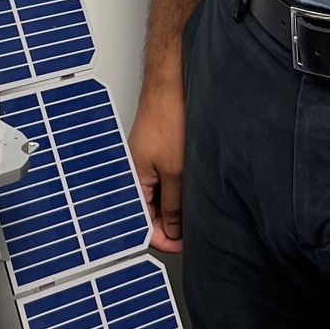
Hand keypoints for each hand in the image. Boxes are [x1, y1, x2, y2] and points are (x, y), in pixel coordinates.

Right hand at [129, 68, 184, 254]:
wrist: (172, 83)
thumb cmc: (167, 118)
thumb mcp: (176, 171)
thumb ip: (174, 204)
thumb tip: (173, 231)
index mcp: (133, 180)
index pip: (141, 222)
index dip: (163, 239)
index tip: (184, 245)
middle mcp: (136, 173)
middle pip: (149, 212)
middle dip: (171, 225)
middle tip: (194, 231)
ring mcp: (146, 161)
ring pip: (159, 197)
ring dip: (176, 206)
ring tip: (196, 209)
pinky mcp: (157, 152)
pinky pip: (165, 181)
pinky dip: (178, 189)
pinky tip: (193, 188)